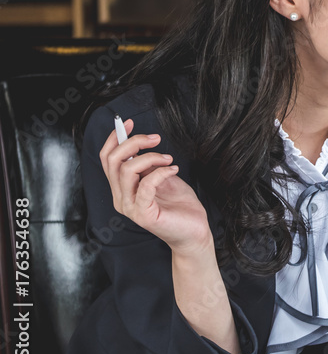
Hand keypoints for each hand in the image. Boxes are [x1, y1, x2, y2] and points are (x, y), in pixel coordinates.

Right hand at [99, 117, 211, 255]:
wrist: (194, 230)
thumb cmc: (178, 204)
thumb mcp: (161, 177)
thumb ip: (147, 164)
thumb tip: (139, 144)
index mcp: (122, 188)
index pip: (107, 159)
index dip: (114, 138)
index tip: (129, 123)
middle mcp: (121, 198)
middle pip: (112, 161)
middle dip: (133, 142)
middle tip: (156, 139)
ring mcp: (130, 207)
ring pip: (126, 170)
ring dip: (150, 158)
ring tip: (169, 159)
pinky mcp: (143, 214)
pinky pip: (146, 185)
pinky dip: (161, 172)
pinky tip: (174, 170)